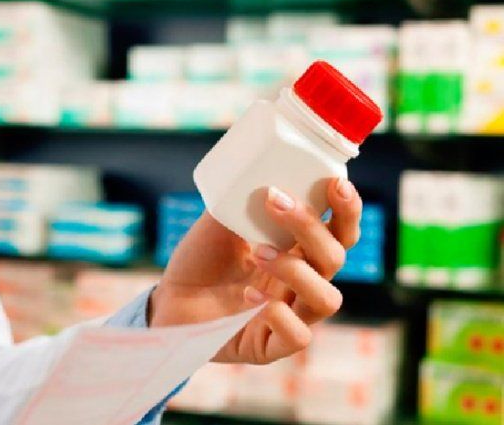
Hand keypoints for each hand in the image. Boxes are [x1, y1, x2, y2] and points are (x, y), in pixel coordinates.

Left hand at [149, 178, 361, 364]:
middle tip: (275, 202)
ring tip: (257, 252)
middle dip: (311, 227)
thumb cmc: (200, 259)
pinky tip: (249, 296)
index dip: (348, 210)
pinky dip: (279, 314)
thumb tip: (262, 168)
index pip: (339, 232)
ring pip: (326, 299)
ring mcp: (289, 316)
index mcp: (298, 251)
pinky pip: (298, 337)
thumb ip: (245, 199)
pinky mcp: (270, 346)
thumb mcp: (221, 221)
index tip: (335, 184)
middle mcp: (301, 283)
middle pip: (335, 258)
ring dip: (296, 270)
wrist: (168, 298)